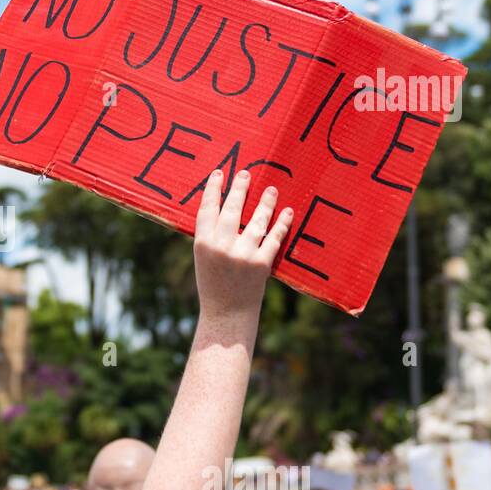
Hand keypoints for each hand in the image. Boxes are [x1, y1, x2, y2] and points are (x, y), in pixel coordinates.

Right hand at [193, 169, 292, 321]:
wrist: (227, 316)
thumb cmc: (213, 286)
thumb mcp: (203, 259)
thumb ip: (210, 237)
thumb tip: (223, 210)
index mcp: (203, 243)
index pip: (207, 209)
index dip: (213, 189)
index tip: (219, 173)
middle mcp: (222, 246)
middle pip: (232, 209)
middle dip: (240, 188)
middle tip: (246, 173)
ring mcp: (243, 254)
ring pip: (257, 221)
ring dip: (265, 203)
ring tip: (271, 189)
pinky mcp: (261, 263)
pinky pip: (274, 238)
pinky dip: (282, 224)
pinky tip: (287, 212)